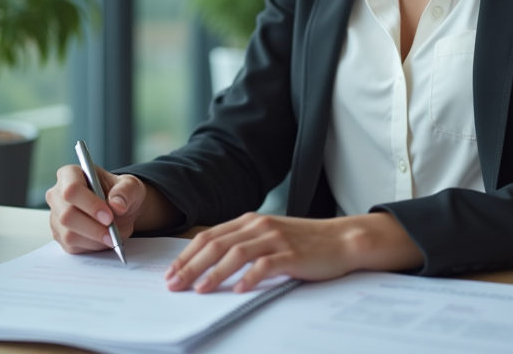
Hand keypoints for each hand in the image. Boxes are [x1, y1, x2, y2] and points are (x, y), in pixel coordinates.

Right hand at [46, 165, 145, 253]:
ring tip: (111, 236)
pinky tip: (102, 240)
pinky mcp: (60, 235)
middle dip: (93, 227)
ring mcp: (56, 216)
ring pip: (68, 234)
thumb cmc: (120, 193)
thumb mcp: (130, 186)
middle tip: (112, 232)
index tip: (108, 216)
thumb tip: (117, 204)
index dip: (90, 204)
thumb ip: (126, 191)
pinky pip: (72, 246)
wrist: (119, 209)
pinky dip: (91, 246)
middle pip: (67, 215)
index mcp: (70, 174)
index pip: (72, 189)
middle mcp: (58, 195)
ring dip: (94, 239)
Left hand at [163, 212, 423, 293]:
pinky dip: (249, 278)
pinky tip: (238, 291)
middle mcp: (259, 226)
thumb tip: (210, 263)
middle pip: (216, 244)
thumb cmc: (304, 242)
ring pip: (236, 254)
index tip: (171, 273)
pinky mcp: (291, 254)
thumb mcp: (269, 237)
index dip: (187, 255)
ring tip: (199, 290)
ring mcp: (275, 239)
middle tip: (174, 285)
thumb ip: (244, 244)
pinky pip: (265, 266)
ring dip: (214, 273)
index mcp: (250, 221)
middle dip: (191, 265)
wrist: (341, 240)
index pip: (209, 237)